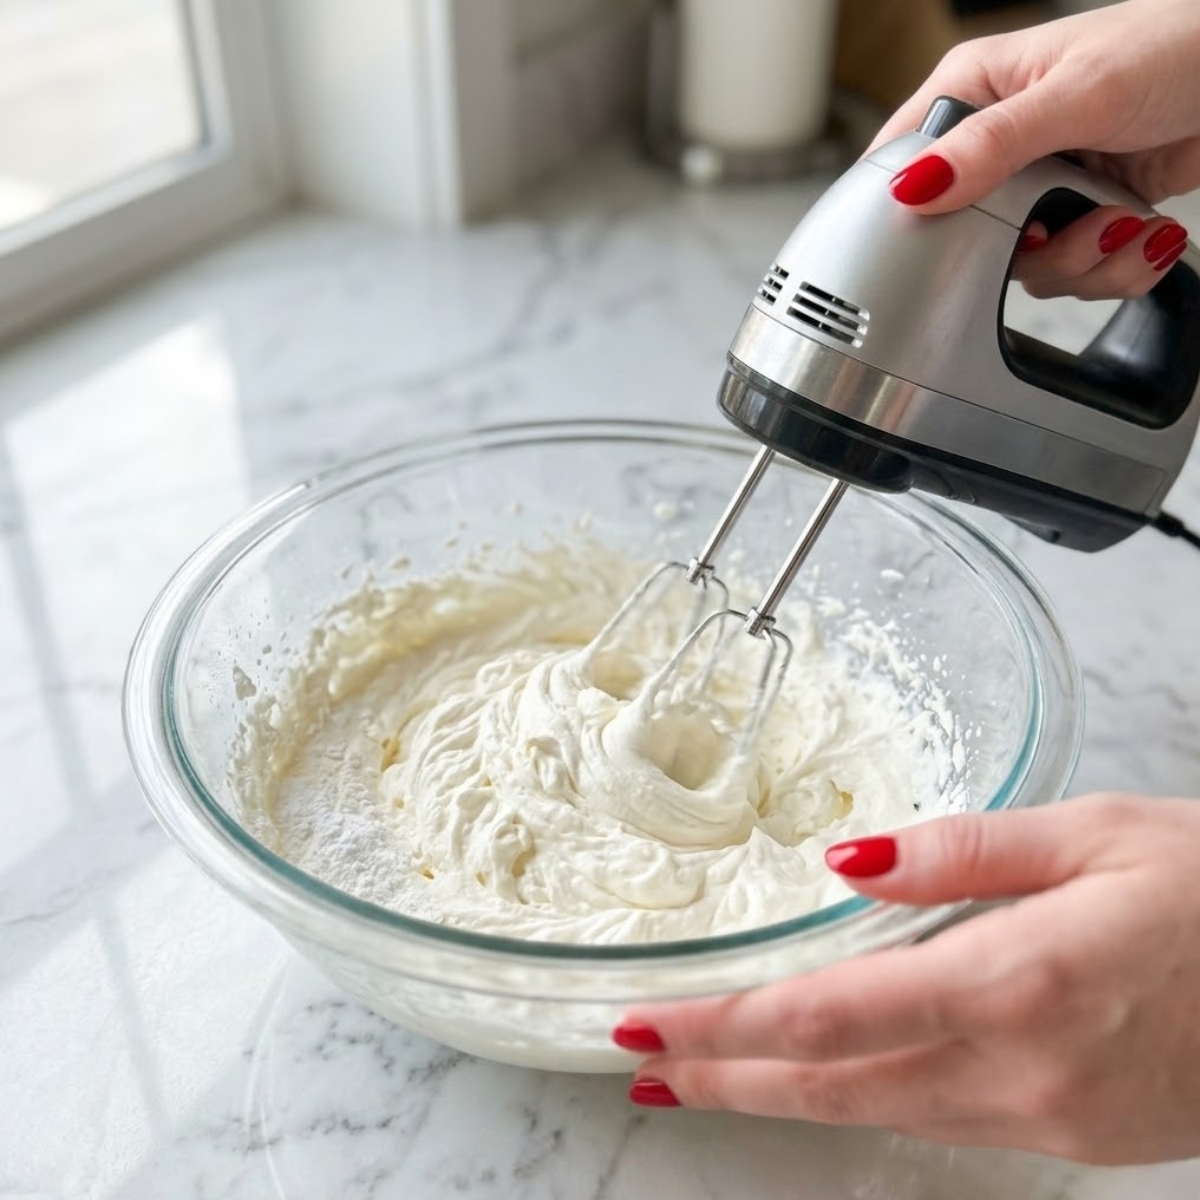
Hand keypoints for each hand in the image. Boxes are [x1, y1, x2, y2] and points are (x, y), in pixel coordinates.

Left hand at [613, 793, 1199, 1164]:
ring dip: (781, 1096)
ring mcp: (1047, 1115)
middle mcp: (1021, 1069)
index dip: (727, 1027)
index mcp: (1017, 982)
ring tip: (704, 1079)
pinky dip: (862, 1098)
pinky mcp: (1070, 1130)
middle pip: (833, 1085)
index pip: (828, 1017)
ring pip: (878, 1111)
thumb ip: (958, 851)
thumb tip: (845, 862)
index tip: (649, 1027)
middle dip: (727, 1076)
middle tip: (642, 1064)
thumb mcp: (1092, 833)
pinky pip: (938, 1116)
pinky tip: (823, 1078)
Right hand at [870, 0, 1199, 296]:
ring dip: (1081, 261)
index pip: (903, 161)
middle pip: (963, 237)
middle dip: (1027, 248)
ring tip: (1119, 223)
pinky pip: (1070, 274)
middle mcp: (999, 143)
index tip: (957, 231)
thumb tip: (916, 185)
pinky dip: (1111, 270)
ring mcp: (1040, 183)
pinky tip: (1137, 232)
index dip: (915, 210)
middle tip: (1060, 225)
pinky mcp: (1079, 213)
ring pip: (1022, 266)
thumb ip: (992, 144)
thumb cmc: (1179, 45)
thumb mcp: (1077, 92)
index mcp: (976, 91)